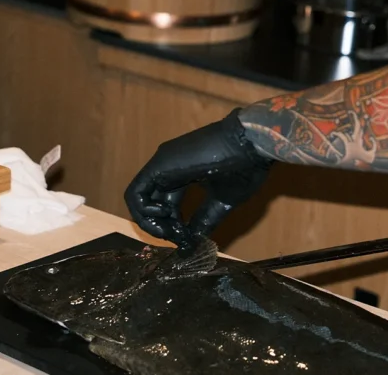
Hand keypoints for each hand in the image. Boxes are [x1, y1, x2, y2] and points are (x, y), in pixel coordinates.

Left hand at [124, 108, 273, 248]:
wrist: (251, 143)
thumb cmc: (244, 168)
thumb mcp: (223, 200)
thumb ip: (205, 220)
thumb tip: (193, 243)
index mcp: (185, 174)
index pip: (169, 204)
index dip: (174, 226)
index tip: (187, 239)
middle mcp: (169, 168)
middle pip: (152, 203)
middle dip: (163, 226)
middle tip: (178, 238)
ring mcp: (162, 164)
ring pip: (139, 199)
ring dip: (151, 222)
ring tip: (171, 230)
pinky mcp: (158, 165)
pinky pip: (136, 193)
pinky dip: (144, 211)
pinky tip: (165, 215)